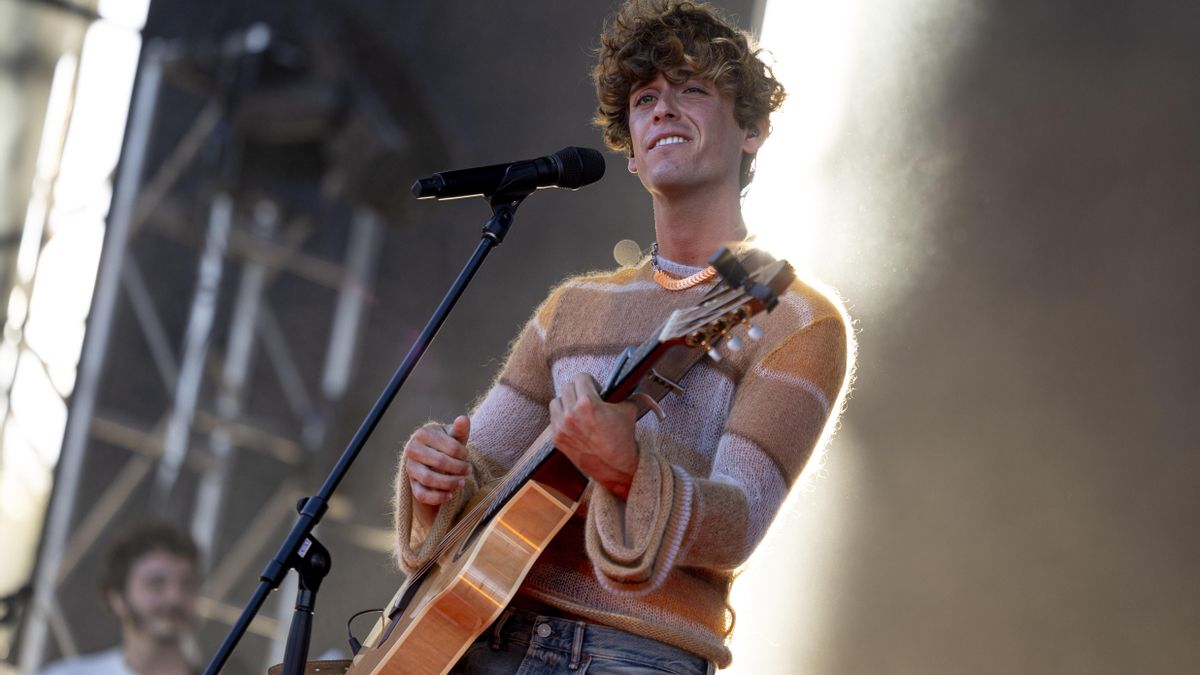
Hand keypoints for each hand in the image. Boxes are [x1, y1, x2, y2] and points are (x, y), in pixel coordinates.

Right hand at [403, 415, 471, 527]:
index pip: (448, 446)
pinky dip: (437, 497)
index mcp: (422, 434)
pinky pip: (422, 494)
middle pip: (439, 462)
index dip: (462, 453)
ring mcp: (410, 467)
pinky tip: (450, 495)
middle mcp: (412, 450)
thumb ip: (460, 429)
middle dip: (458, 468)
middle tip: (469, 471)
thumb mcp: (454, 436)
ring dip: (449, 483)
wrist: (433, 458)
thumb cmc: (446, 444)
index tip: (467, 456)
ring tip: (462, 483)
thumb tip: (463, 419)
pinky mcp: (411, 484)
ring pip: (429, 479)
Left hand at [549, 373, 638, 498]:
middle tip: (588, 398)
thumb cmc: (622, 439)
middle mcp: (571, 413)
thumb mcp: (628, 410)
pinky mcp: (556, 439)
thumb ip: (624, 393)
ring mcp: (561, 427)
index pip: (581, 377)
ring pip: (556, 401)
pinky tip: (573, 422)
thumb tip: (624, 385)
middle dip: (579, 391)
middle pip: (568, 388)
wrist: (616, 467)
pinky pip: (553, 419)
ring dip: (566, 402)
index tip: (595, 387)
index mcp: (587, 403)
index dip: (590, 381)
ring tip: (577, 409)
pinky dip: (561, 418)